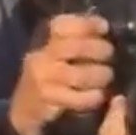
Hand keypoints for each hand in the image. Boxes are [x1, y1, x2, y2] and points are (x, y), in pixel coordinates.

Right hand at [9, 14, 112, 134]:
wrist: (25, 111)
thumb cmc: (49, 78)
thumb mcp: (57, 55)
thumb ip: (77, 41)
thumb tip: (106, 28)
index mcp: (44, 42)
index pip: (62, 25)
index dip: (87, 24)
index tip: (105, 27)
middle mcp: (41, 58)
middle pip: (76, 47)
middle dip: (101, 50)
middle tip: (110, 56)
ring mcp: (44, 80)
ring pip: (81, 74)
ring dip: (101, 75)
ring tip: (106, 77)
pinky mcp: (49, 100)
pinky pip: (80, 97)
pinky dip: (94, 96)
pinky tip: (98, 95)